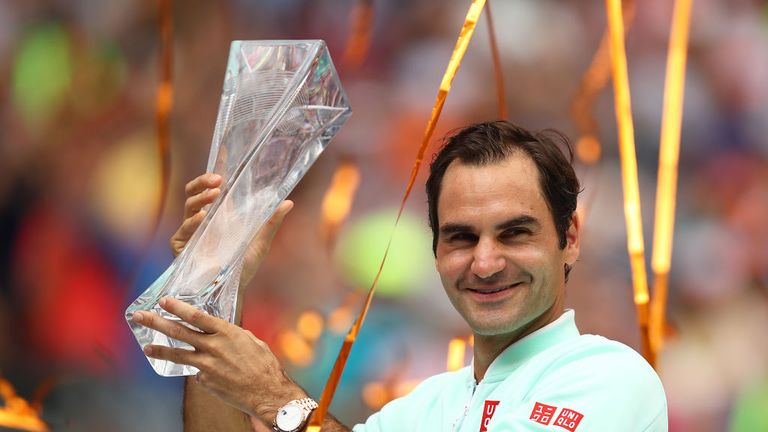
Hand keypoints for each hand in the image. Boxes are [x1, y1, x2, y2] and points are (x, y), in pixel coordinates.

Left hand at [131, 297, 306, 421]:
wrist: (267, 391)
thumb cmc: (264, 365)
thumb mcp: (250, 340)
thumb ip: (231, 335)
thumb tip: (221, 333)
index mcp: (226, 332)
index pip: (196, 316)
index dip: (177, 307)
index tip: (163, 301)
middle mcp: (213, 346)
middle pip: (179, 332)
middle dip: (157, 322)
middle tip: (140, 317)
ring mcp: (207, 365)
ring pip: (178, 354)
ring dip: (159, 349)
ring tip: (146, 347)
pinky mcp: (206, 381)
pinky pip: (198, 372)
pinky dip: (201, 370)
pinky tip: (214, 373)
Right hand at [170, 173, 293, 287]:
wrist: (233, 291)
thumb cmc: (245, 267)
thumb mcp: (261, 242)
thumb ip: (271, 223)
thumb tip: (288, 202)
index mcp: (218, 216)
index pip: (209, 190)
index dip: (210, 177)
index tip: (222, 169)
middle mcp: (202, 221)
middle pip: (193, 193)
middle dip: (202, 183)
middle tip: (217, 181)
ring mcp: (190, 233)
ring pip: (188, 208)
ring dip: (200, 199)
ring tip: (213, 197)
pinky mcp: (181, 247)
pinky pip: (183, 231)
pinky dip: (192, 223)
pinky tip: (202, 218)